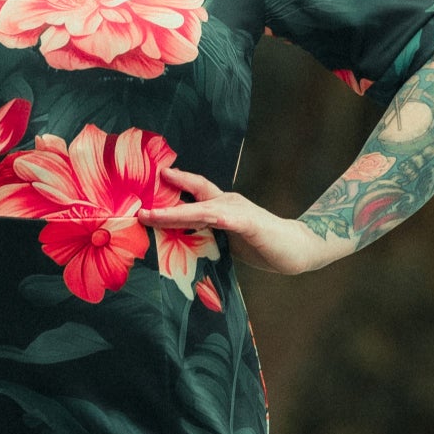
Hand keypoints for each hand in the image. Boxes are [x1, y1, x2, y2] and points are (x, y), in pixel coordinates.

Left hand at [137, 165, 328, 275]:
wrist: (298, 248)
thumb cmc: (263, 245)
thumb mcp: (228, 240)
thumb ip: (208, 236)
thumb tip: (179, 243)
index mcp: (221, 205)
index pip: (194, 190)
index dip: (171, 185)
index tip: (144, 186)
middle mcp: (227, 202)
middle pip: (192, 194)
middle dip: (162, 198)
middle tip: (135, 205)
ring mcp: (237, 211)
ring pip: (199, 208)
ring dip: (173, 212)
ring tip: (149, 215)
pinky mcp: (248, 224)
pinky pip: (223, 220)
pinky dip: (204, 219)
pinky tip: (189, 220)